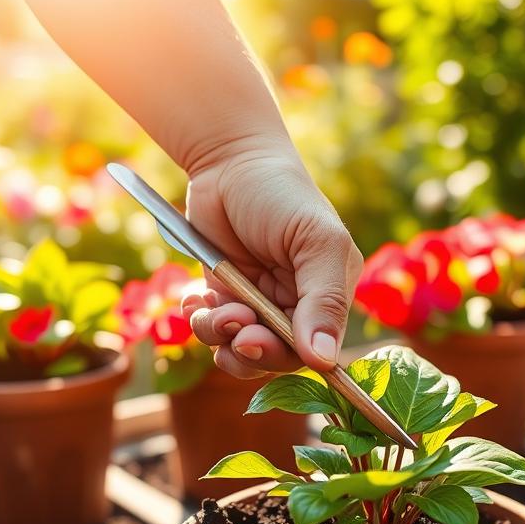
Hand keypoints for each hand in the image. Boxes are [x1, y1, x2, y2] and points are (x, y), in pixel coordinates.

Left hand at [181, 143, 362, 378]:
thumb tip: (324, 360)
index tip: (254, 342)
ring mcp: (259, 303)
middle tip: (229, 317)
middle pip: (275, 356)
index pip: (316, 350)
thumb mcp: (316, 241)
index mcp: (330, 295)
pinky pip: (212, 330)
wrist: (229, 162)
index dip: (284, 356)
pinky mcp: (226, 295)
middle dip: (247, 346)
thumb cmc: (282, 194)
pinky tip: (194, 297)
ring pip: (239, 349)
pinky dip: (199, 320)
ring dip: (218, 335)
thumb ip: (324, 300)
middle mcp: (297, 305)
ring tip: (207, 305)